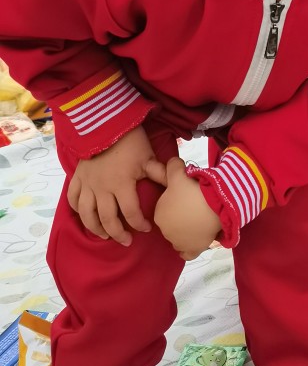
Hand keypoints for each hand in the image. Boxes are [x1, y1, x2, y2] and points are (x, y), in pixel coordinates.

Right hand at [67, 125, 158, 245]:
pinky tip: (85, 216)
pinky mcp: (77, 178)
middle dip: (118, 234)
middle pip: (108, 220)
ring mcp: (87, 185)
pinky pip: (73, 199)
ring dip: (96, 228)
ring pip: (87, 215)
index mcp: (121, 185)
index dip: (140, 224)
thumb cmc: (130, 141)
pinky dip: (77, 210)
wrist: (106, 124)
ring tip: (105, 235)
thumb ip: (159, 173)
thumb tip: (176, 183)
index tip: (146, 228)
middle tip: (126, 241)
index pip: (131, 213)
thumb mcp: (148, 157)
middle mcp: (102, 189)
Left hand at [152, 157, 220, 259]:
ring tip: (198, 221)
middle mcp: (165, 231)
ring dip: (185, 232)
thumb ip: (172, 166)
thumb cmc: (192, 190)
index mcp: (159, 214)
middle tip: (193, 206)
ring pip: (178, 238)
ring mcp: (178, 242)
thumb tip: (171, 161)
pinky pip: (187, 254)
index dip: (175, 203)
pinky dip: (189, 249)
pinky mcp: (192, 250)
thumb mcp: (179, 173)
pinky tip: (195, 240)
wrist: (212, 205)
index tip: (185, 197)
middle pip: (171, 224)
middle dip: (179, 217)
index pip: (164, 209)